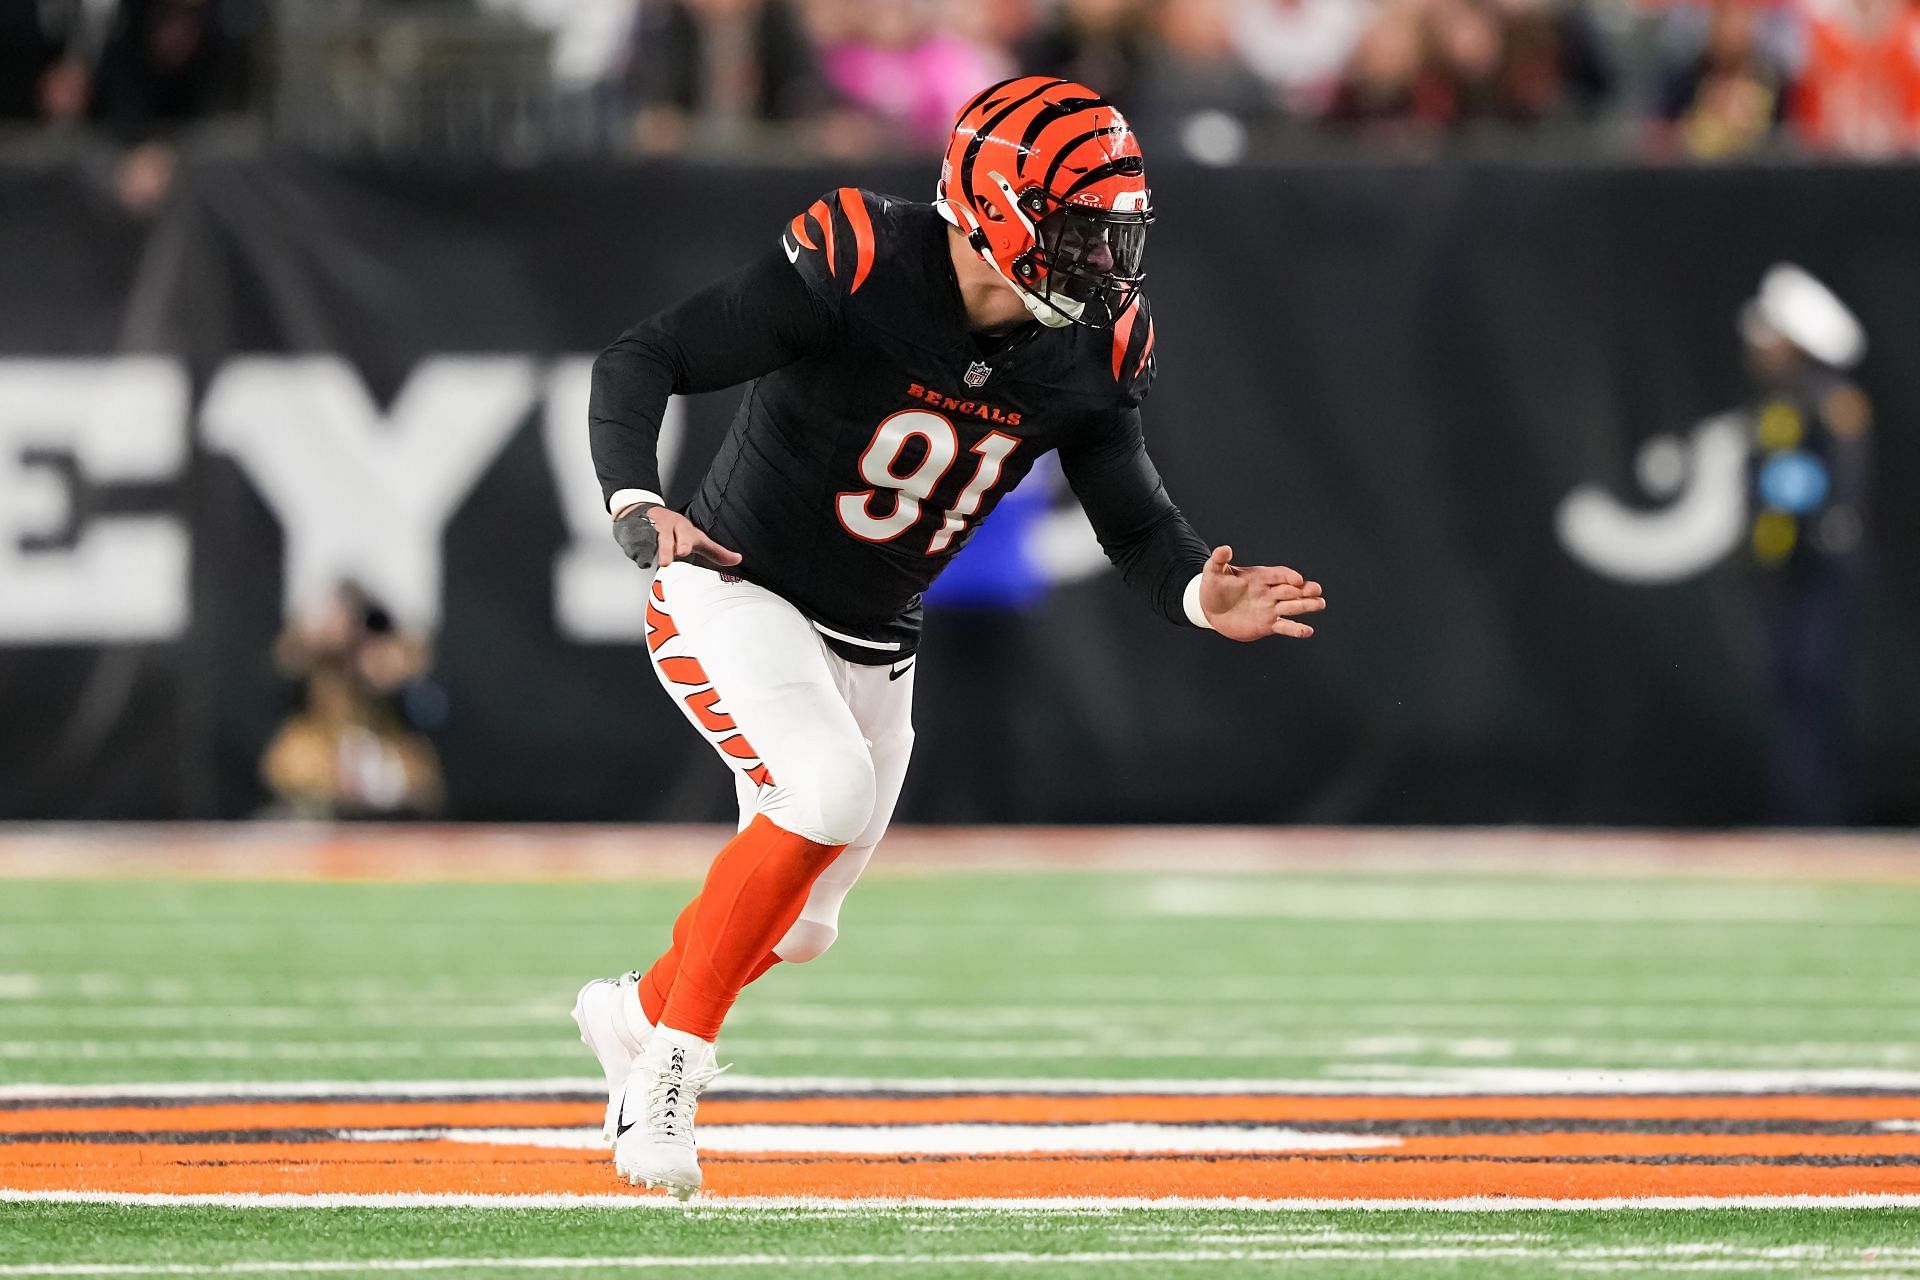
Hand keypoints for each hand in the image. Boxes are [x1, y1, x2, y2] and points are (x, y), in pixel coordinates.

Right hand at [612, 503, 741, 570]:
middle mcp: (667, 527)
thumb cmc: (677, 530)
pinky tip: (640, 558)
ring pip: (649, 539)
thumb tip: (738, 559)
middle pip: (665, 537)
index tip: (682, 551)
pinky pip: (635, 543)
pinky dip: (637, 551)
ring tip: (657, 561)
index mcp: (683, 529)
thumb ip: (716, 551)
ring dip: (651, 549)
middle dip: (666, 547)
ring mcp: (650, 530)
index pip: (685, 536)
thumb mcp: (697, 539)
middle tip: (668, 559)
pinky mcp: (636, 534)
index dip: (684, 543)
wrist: (647, 513)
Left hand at [1196, 545, 1324, 640]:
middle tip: (1316, 590)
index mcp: (1259, 577)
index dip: (1288, 576)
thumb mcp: (1212, 572)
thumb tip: (1225, 548)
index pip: (1278, 574)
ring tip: (1320, 604)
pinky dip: (1296, 629)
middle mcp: (1269, 592)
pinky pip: (1284, 627)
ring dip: (1306, 605)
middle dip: (1304, 590)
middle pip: (1290, 590)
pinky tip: (1307, 631)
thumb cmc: (1213, 588)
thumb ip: (1219, 560)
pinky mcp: (1268, 625)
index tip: (1297, 579)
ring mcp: (1270, 608)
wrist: (1210, 610)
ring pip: (1292, 607)